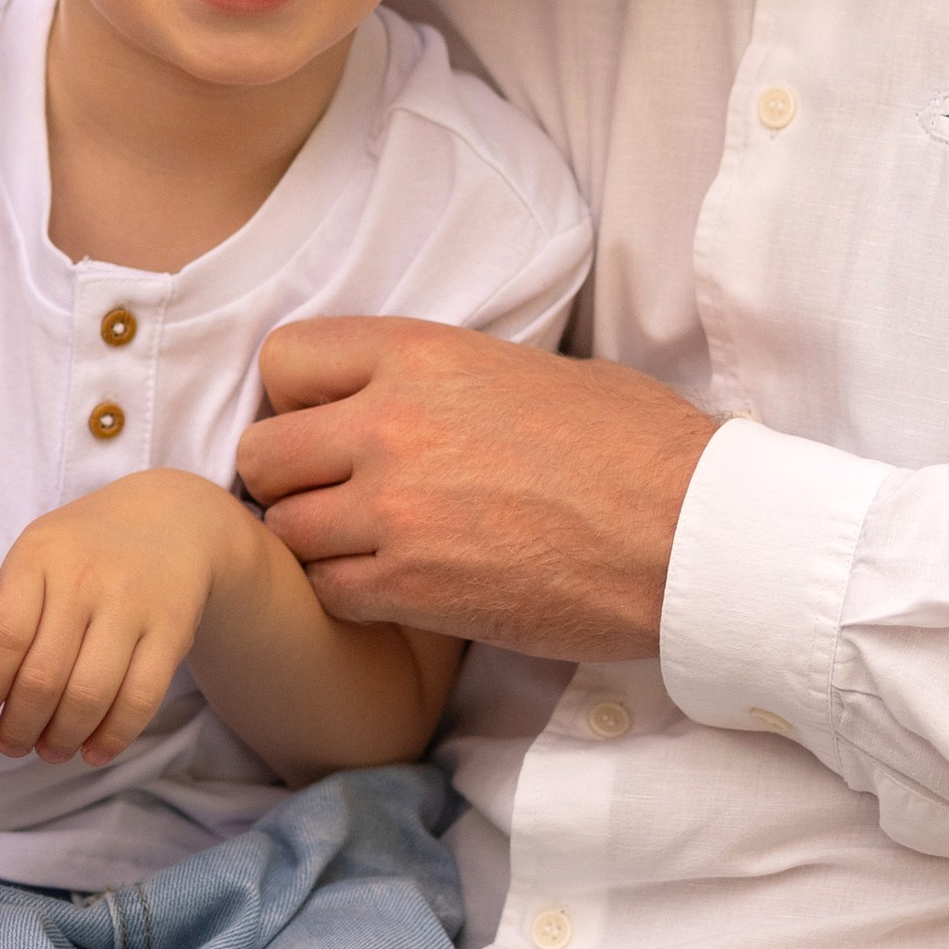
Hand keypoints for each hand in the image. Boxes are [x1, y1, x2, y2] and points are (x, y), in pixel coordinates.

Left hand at [0, 474, 239, 763]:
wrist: (171, 518)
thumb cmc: (84, 547)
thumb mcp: (34, 555)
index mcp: (40, 554)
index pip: (2, 636)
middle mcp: (86, 575)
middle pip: (43, 677)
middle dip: (20, 727)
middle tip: (11, 744)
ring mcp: (133, 602)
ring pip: (89, 695)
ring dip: (63, 739)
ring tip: (50, 750)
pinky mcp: (173, 629)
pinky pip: (141, 699)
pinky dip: (113, 737)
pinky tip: (94, 750)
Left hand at [237, 320, 719, 661]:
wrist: (686, 530)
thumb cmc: (633, 443)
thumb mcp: (530, 368)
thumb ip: (447, 378)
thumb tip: (412, 395)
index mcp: (421, 353)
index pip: (284, 359)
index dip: (295, 398)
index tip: (327, 423)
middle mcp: (391, 423)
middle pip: (262, 454)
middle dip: (288, 478)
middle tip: (333, 495)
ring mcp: (394, 508)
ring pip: (284, 531)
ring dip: (315, 543)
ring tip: (366, 546)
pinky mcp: (412, 587)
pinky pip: (326, 592)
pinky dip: (347, 595)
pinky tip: (393, 586)